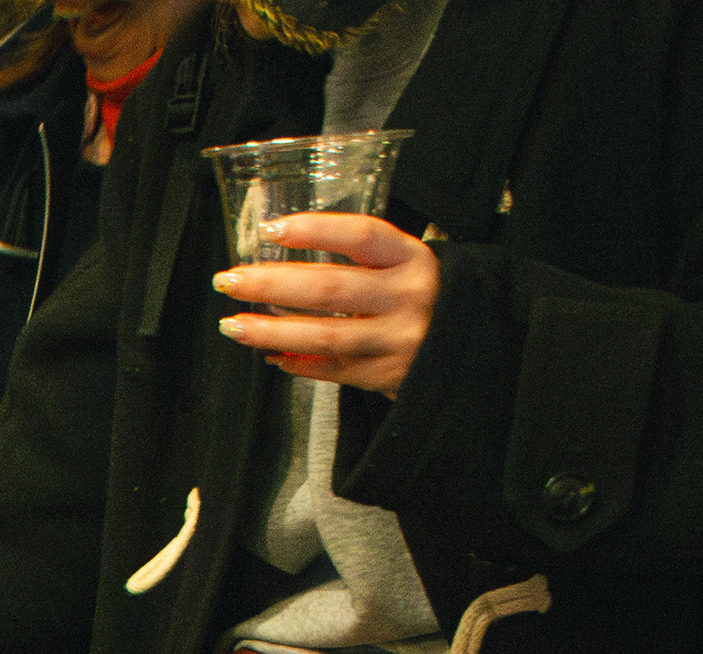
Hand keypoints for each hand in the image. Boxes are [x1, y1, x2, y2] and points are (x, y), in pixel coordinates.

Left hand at [215, 213, 438, 396]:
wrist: (473, 349)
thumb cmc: (426, 299)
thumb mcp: (406, 267)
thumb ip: (360, 260)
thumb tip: (283, 260)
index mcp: (412, 259)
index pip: (362, 235)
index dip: (315, 229)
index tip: (272, 228)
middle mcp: (408, 297)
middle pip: (329, 288)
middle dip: (270, 284)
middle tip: (229, 280)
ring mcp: (398, 339)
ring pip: (324, 336)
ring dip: (271, 332)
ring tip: (234, 325)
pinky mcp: (387, 375)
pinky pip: (332, 370)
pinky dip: (297, 363)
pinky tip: (271, 355)